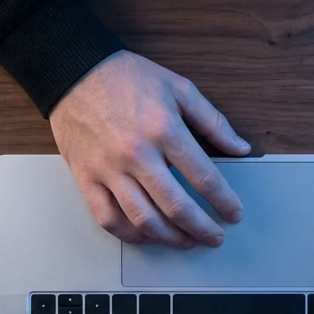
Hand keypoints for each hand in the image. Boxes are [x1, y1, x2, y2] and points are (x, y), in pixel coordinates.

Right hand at [49, 50, 250, 247]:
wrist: (73, 71)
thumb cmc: (126, 78)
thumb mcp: (179, 88)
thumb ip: (213, 121)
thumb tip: (240, 148)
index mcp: (164, 129)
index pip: (203, 177)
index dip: (224, 201)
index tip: (233, 214)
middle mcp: (137, 154)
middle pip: (176, 206)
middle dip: (202, 228)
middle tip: (215, 237)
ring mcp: (109, 169)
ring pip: (143, 220)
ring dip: (170, 238)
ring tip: (186, 241)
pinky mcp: (87, 179)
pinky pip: (109, 219)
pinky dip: (131, 235)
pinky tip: (148, 236)